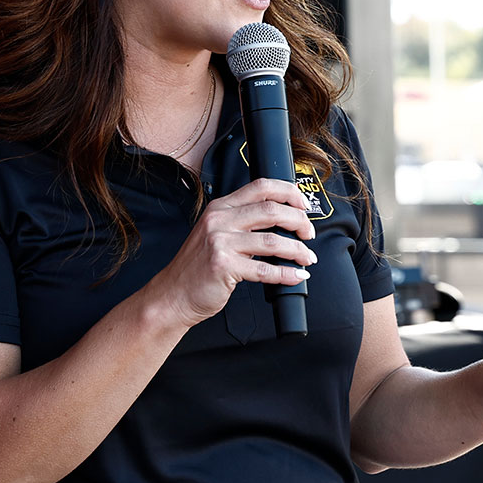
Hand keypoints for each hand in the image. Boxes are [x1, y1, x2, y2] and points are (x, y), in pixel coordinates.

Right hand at [145, 178, 317, 327]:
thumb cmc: (197, 268)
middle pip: (271, 210)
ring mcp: (220, 243)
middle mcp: (220, 221)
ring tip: (307, 257)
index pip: (261, 187)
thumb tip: (282, 223)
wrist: (173, 295)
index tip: (303, 205)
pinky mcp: (223, 266)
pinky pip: (265, 270)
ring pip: (273, 241)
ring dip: (297, 250)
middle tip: (308, 233)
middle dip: (299, 221)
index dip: (288, 192)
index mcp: (221, 208)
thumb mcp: (215, 234)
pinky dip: (287, 273)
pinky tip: (296, 275)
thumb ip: (242, 224)